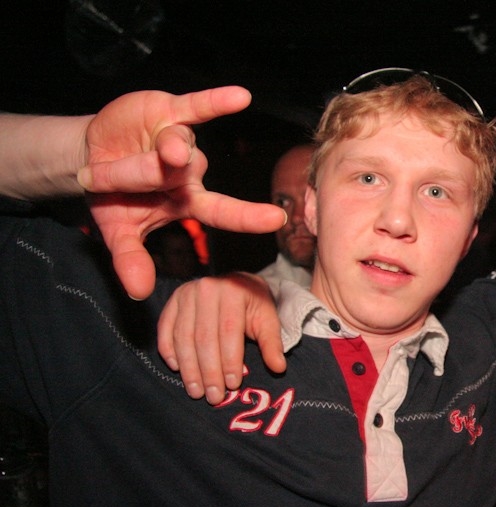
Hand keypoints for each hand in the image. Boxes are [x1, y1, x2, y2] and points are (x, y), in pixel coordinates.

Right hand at [80, 87, 286, 298]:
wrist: (91, 158)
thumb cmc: (114, 199)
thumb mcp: (118, 231)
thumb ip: (130, 259)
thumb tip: (138, 293)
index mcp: (186, 200)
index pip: (222, 212)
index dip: (247, 216)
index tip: (277, 219)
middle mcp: (190, 171)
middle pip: (183, 173)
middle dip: (146, 176)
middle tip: (115, 178)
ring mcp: (182, 140)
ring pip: (179, 143)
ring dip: (167, 147)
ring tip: (158, 150)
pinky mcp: (170, 111)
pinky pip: (197, 106)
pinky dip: (216, 101)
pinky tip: (242, 97)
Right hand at [158, 273, 284, 404]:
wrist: (238, 282)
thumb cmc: (254, 304)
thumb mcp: (268, 319)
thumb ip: (272, 343)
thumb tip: (278, 368)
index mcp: (233, 292)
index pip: (229, 332)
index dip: (230, 361)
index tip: (232, 385)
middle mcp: (207, 289)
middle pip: (204, 338)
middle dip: (208, 372)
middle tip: (213, 396)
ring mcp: (186, 293)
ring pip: (183, 337)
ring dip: (189, 368)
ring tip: (196, 391)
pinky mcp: (173, 300)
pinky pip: (165, 329)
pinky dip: (169, 350)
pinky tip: (177, 369)